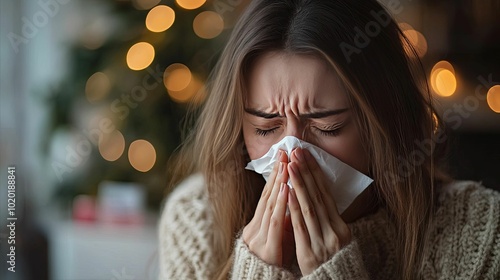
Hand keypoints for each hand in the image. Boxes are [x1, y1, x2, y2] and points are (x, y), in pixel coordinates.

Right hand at [242, 150, 290, 266]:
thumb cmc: (273, 264)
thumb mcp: (276, 238)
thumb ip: (281, 220)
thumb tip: (291, 199)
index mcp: (257, 225)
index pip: (267, 195)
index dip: (275, 176)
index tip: (283, 157)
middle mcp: (254, 228)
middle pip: (267, 196)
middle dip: (277, 173)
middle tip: (283, 152)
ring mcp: (258, 237)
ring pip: (270, 205)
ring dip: (278, 183)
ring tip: (285, 165)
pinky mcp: (266, 248)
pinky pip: (274, 222)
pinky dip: (280, 204)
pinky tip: (285, 189)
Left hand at [287, 148, 350, 274]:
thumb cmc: (331, 263)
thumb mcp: (334, 240)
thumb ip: (326, 220)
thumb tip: (316, 195)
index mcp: (341, 227)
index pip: (326, 194)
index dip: (316, 173)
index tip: (307, 155)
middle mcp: (334, 232)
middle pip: (318, 197)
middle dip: (306, 173)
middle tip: (297, 152)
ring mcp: (323, 242)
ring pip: (309, 208)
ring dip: (299, 185)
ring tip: (290, 166)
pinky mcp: (310, 252)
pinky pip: (300, 227)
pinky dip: (294, 208)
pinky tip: (288, 192)